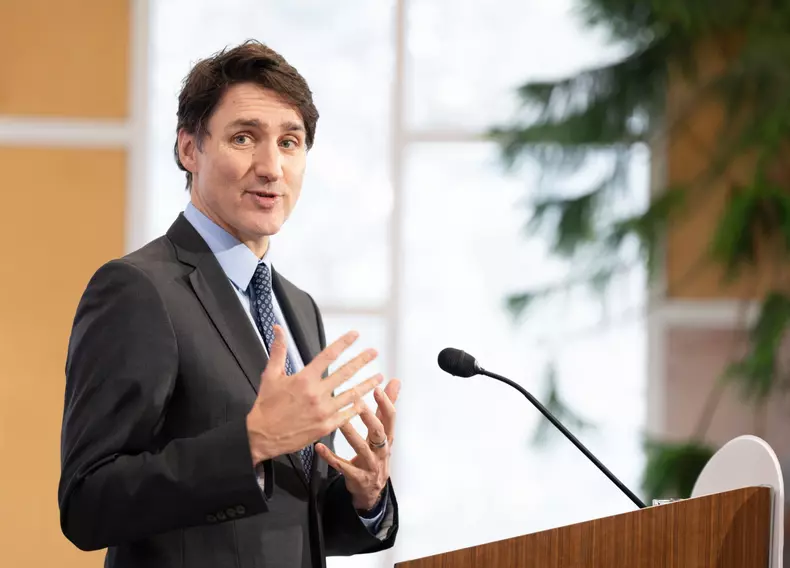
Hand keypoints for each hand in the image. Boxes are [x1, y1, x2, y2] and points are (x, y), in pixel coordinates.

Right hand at [246, 326, 382, 463]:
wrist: (261, 436)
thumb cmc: (266, 406)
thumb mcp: (270, 375)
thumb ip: (278, 351)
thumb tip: (278, 328)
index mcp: (304, 379)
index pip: (328, 355)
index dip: (344, 343)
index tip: (355, 335)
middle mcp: (316, 393)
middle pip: (345, 373)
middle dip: (362, 361)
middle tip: (374, 353)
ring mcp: (323, 411)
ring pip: (351, 394)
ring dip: (367, 384)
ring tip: (379, 377)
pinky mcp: (326, 427)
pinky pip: (347, 415)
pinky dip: (357, 407)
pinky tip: (366, 402)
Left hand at [315, 378, 400, 510]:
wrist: (371, 489)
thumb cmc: (376, 454)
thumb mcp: (384, 432)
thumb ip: (386, 407)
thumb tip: (395, 382)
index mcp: (388, 438)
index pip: (391, 418)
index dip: (386, 403)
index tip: (377, 388)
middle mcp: (381, 451)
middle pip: (379, 433)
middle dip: (369, 417)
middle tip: (357, 401)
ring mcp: (369, 465)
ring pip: (361, 448)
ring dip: (350, 434)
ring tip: (340, 421)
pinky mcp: (356, 477)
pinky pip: (343, 466)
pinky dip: (330, 457)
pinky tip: (319, 447)